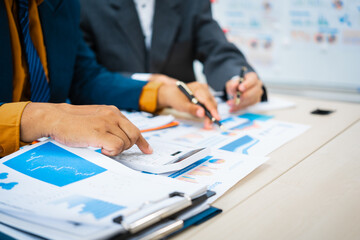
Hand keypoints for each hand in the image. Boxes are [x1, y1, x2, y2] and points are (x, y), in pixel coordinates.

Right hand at [20, 103, 151, 155]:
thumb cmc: (72, 122)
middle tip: (113, 149)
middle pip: (134, 136)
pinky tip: (101, 150)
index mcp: (113, 111)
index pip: (134, 128)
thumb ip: (110, 125)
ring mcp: (106, 123)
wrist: (54, 118)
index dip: (142, 141)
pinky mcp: (99, 132)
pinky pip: (117, 147)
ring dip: (116, 150)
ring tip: (101, 148)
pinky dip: (111, 152)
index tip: (147, 150)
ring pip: (125, 143)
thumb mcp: (96, 118)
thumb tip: (121, 138)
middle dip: (127, 146)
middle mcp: (113, 115)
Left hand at [156, 77, 219, 128]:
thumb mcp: (182, 105)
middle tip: (209, 125)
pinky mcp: (205, 96)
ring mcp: (205, 91)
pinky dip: (209, 111)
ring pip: (211, 104)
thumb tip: (202, 113)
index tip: (216, 118)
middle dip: (212, 114)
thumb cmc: (176, 98)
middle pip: (211, 102)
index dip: (213, 110)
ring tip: (208, 124)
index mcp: (197, 88)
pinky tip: (207, 118)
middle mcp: (203, 88)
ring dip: (211, 114)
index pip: (207, 100)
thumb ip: (192, 109)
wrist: (172, 94)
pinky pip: (209, 104)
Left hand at [225, 72, 262, 111]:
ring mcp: (258, 94)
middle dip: (241, 97)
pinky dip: (239, 107)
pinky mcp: (255, 101)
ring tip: (229, 104)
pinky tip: (232, 108)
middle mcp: (257, 85)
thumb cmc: (237, 84)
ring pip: (250, 100)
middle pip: (252, 92)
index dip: (246, 84)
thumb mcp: (232, 82)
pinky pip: (247, 105)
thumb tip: (234, 85)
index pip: (252, 80)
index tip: (240, 88)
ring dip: (239, 104)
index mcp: (252, 77)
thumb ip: (233, 84)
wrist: (239, 89)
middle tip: (232, 100)